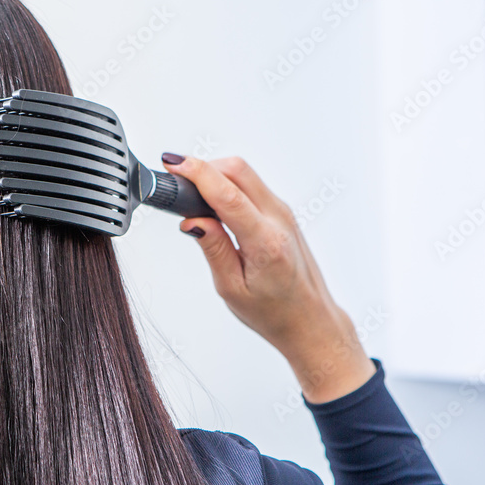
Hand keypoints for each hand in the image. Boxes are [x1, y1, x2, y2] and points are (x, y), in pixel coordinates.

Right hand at [161, 153, 375, 403]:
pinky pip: (251, 184)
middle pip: (238, 170)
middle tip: (176, 178)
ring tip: (190, 193)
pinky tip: (212, 200)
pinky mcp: (282, 212)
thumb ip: (213, 248)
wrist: (310, 319)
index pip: (228, 195)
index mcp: (266, 242)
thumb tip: (192, 220)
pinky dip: (227, 183)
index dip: (198, 173)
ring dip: (215, 173)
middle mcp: (279, 220)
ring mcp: (283, 212)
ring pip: (245, 173)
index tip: (174, 165)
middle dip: (203, 167)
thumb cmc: (274, 311)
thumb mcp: (232, 288)